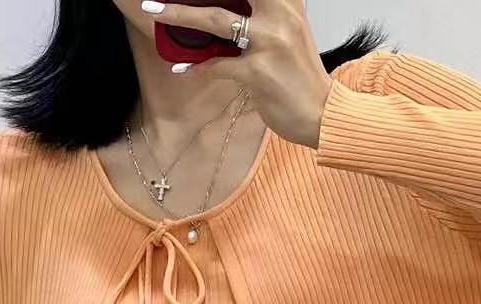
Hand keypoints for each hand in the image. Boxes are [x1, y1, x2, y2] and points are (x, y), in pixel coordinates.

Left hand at [140, 0, 334, 148]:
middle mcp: (280, 17)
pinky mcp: (258, 71)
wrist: (325, 116)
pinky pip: (217, 65)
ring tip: (155, 10)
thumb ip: (265, 19)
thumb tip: (225, 14)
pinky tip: (182, 69)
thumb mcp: (290, 38)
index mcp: (288, 5)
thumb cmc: (302, 80)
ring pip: (215, 21)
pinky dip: (196, 67)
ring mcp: (268, 43)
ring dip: (180, 14)